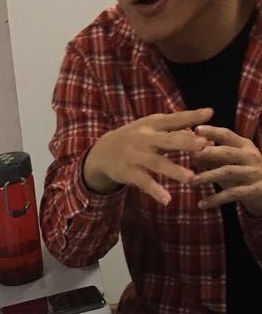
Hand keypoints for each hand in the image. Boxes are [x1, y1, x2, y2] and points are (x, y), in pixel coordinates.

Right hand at [83, 108, 212, 204]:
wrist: (103, 152)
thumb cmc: (137, 138)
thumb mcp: (153, 127)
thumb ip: (178, 126)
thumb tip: (208, 122)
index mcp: (153, 124)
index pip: (174, 119)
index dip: (191, 116)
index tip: (210, 113)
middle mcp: (145, 139)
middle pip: (167, 140)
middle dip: (185, 142)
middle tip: (204, 145)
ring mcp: (136, 157)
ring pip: (157, 163)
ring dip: (174, 171)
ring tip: (191, 178)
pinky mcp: (129, 173)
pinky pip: (144, 183)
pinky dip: (155, 191)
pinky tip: (167, 200)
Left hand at [192, 124, 261, 215]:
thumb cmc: (245, 177)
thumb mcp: (230, 165)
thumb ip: (214, 159)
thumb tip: (191, 153)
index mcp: (244, 146)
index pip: (227, 135)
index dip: (212, 132)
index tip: (196, 129)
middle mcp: (250, 156)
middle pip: (227, 152)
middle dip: (208, 153)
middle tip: (190, 156)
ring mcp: (254, 173)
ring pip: (228, 172)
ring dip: (208, 176)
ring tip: (190, 182)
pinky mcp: (255, 190)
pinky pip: (233, 194)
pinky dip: (216, 199)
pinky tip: (201, 204)